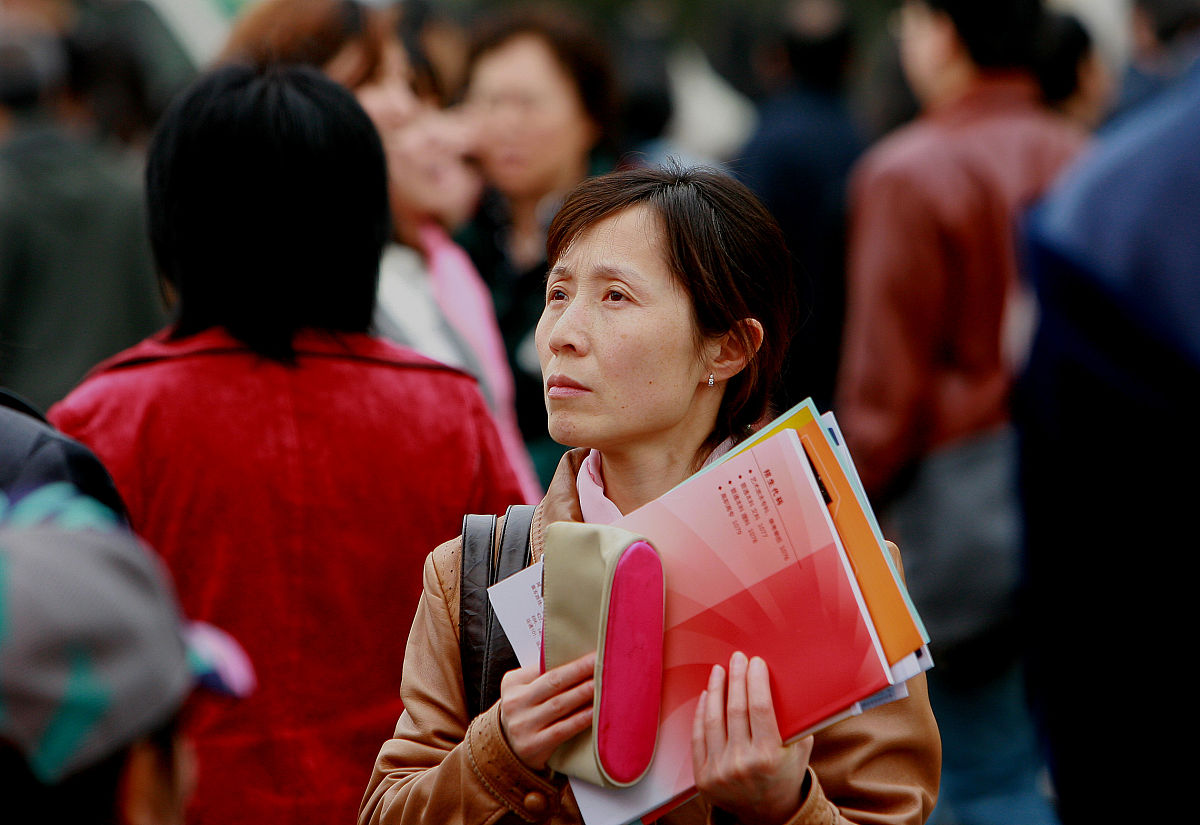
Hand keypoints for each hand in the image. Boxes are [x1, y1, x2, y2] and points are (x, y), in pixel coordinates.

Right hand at [499, 651, 595, 770]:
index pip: (544, 665)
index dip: (571, 660)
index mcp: (513, 683)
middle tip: (602, 660)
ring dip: (584, 692)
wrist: (508, 750)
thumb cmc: (526, 713)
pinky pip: (562, 729)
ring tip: (603, 683)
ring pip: (560, 704)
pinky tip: (595, 711)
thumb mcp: (524, 690)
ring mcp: (523, 725)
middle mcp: (514, 702)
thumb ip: (543, 675)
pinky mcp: (533, 745)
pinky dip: (581, 718)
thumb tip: (581, 660)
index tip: (593, 653)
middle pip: (554, 682)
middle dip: (581, 670)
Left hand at [692, 652, 813, 824]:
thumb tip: (789, 680)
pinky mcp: (703, 776)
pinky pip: (698, 736)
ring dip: (715, 690)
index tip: (755, 662)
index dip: (755, 680)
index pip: (760, 708)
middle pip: (735, 709)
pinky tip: (706, 695)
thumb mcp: (800, 748)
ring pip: (713, 719)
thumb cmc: (786, 772)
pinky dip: (701, 712)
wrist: (768, 812)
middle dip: (736, 678)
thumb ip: (794, 719)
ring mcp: (720, 771)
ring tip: (719, 671)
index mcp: (770, 757)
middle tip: (736, 658)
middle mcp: (743, 764)